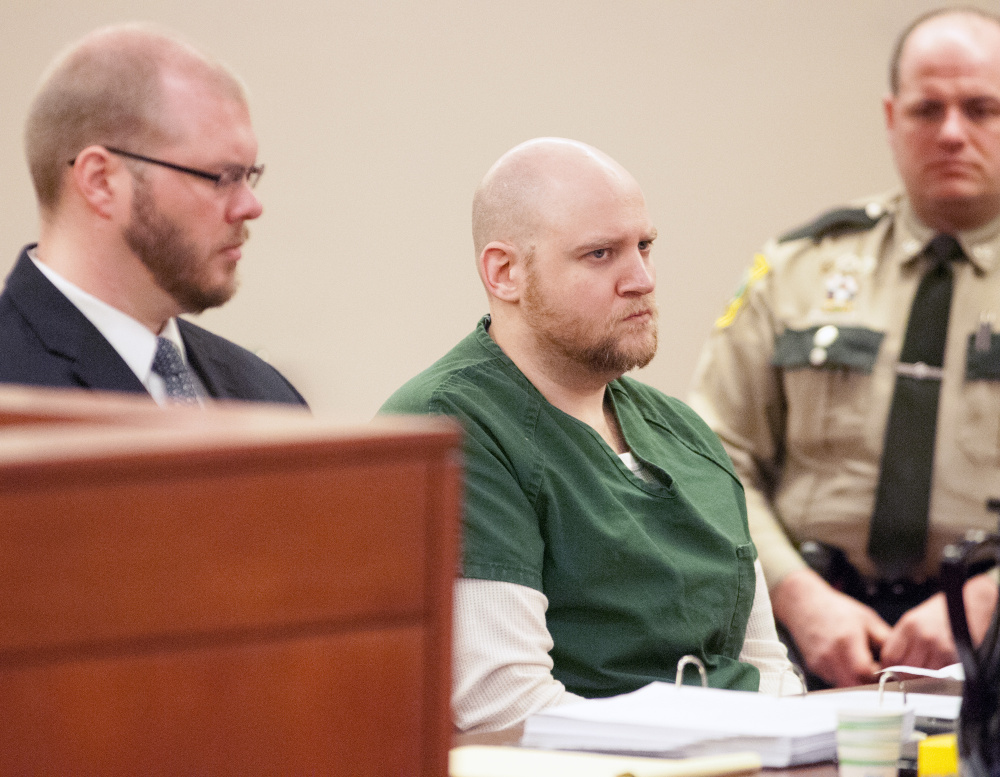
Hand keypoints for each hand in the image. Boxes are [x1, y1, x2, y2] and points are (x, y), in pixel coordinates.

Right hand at [771, 568, 891, 686]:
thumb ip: (887, 642)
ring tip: (863, 667)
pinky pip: (835, 680)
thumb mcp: (868, 620)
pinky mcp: (814, 667)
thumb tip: (904, 662)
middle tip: (879, 674)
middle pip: (856, 685)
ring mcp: (820, 662)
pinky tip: (847, 663)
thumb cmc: (837, 609)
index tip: (889, 672)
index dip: (881, 677)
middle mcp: (830, 654)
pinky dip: (845, 677)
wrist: (804, 603)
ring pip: (845, 686)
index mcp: (847, 640)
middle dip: (870, 683)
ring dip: (857, 682)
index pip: (867, 673)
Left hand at [880, 573, 998, 668]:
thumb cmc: (942, 611)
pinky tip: (942, 666)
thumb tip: (891, 663)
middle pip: (906, 669)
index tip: (892, 673)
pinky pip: (944, 675)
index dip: (890, 668)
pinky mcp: (958, 656)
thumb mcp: (915, 619)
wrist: (970, 603)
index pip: (890, 656)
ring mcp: (941, 646)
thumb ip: (903, 640)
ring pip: (925, 675)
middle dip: (907, 676)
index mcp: (909, 625)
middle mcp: (923, 636)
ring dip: (925, 677)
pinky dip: (941, 675)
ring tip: (929, 669)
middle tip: (911, 676)